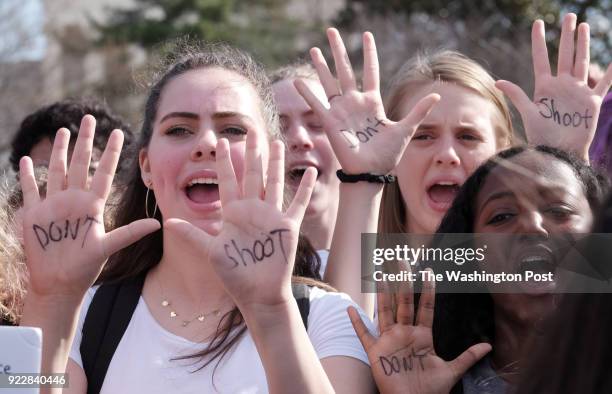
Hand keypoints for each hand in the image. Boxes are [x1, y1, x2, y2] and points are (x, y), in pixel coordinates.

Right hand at [20, 115, 160, 298]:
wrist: (60, 283)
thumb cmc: (86, 267)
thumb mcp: (110, 247)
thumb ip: (130, 232)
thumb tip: (158, 224)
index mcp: (93, 204)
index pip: (104, 172)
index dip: (111, 152)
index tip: (119, 132)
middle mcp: (75, 199)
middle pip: (80, 163)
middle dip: (84, 141)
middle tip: (89, 118)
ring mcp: (54, 205)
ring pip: (57, 170)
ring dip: (58, 150)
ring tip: (62, 130)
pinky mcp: (35, 214)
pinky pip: (31, 189)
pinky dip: (28, 175)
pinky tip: (26, 160)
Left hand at [164, 132, 314, 309]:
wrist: (257, 294)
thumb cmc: (234, 275)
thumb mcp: (211, 252)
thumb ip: (192, 234)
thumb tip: (167, 221)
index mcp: (233, 213)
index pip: (228, 180)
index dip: (224, 161)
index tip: (220, 141)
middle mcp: (252, 210)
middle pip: (252, 174)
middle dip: (251, 153)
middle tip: (250, 130)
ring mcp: (271, 217)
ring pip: (274, 182)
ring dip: (275, 163)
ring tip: (277, 143)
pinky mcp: (287, 227)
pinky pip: (297, 204)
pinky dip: (304, 188)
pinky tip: (310, 172)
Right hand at [295, 28, 439, 174]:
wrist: (371, 172)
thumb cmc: (388, 154)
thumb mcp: (405, 129)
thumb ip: (418, 111)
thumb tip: (437, 95)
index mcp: (372, 102)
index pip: (370, 71)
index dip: (369, 53)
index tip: (366, 35)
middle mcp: (355, 103)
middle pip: (345, 70)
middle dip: (339, 51)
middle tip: (332, 31)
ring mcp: (341, 111)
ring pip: (329, 82)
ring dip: (321, 66)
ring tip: (315, 49)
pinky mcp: (331, 122)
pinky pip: (317, 105)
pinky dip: (307, 93)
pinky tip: (297, 81)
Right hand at [348, 270, 490, 393]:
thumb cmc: (431, 390)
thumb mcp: (452, 371)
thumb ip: (468, 357)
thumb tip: (489, 347)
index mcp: (422, 336)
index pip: (425, 307)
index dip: (427, 290)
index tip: (429, 271)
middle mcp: (404, 334)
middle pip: (403, 303)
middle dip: (403, 282)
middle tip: (402, 262)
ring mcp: (389, 341)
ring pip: (384, 312)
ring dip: (382, 294)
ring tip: (381, 275)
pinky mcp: (376, 353)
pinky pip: (364, 336)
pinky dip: (356, 323)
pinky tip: (350, 310)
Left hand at [496, 13, 611, 160]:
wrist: (559, 152)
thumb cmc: (541, 136)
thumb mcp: (529, 114)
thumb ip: (517, 95)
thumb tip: (498, 81)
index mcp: (544, 87)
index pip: (541, 58)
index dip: (539, 41)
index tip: (538, 23)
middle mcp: (561, 86)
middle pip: (564, 55)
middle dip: (567, 36)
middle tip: (569, 16)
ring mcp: (577, 91)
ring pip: (581, 61)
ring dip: (583, 44)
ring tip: (583, 26)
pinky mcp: (591, 101)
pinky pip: (604, 83)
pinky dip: (611, 71)